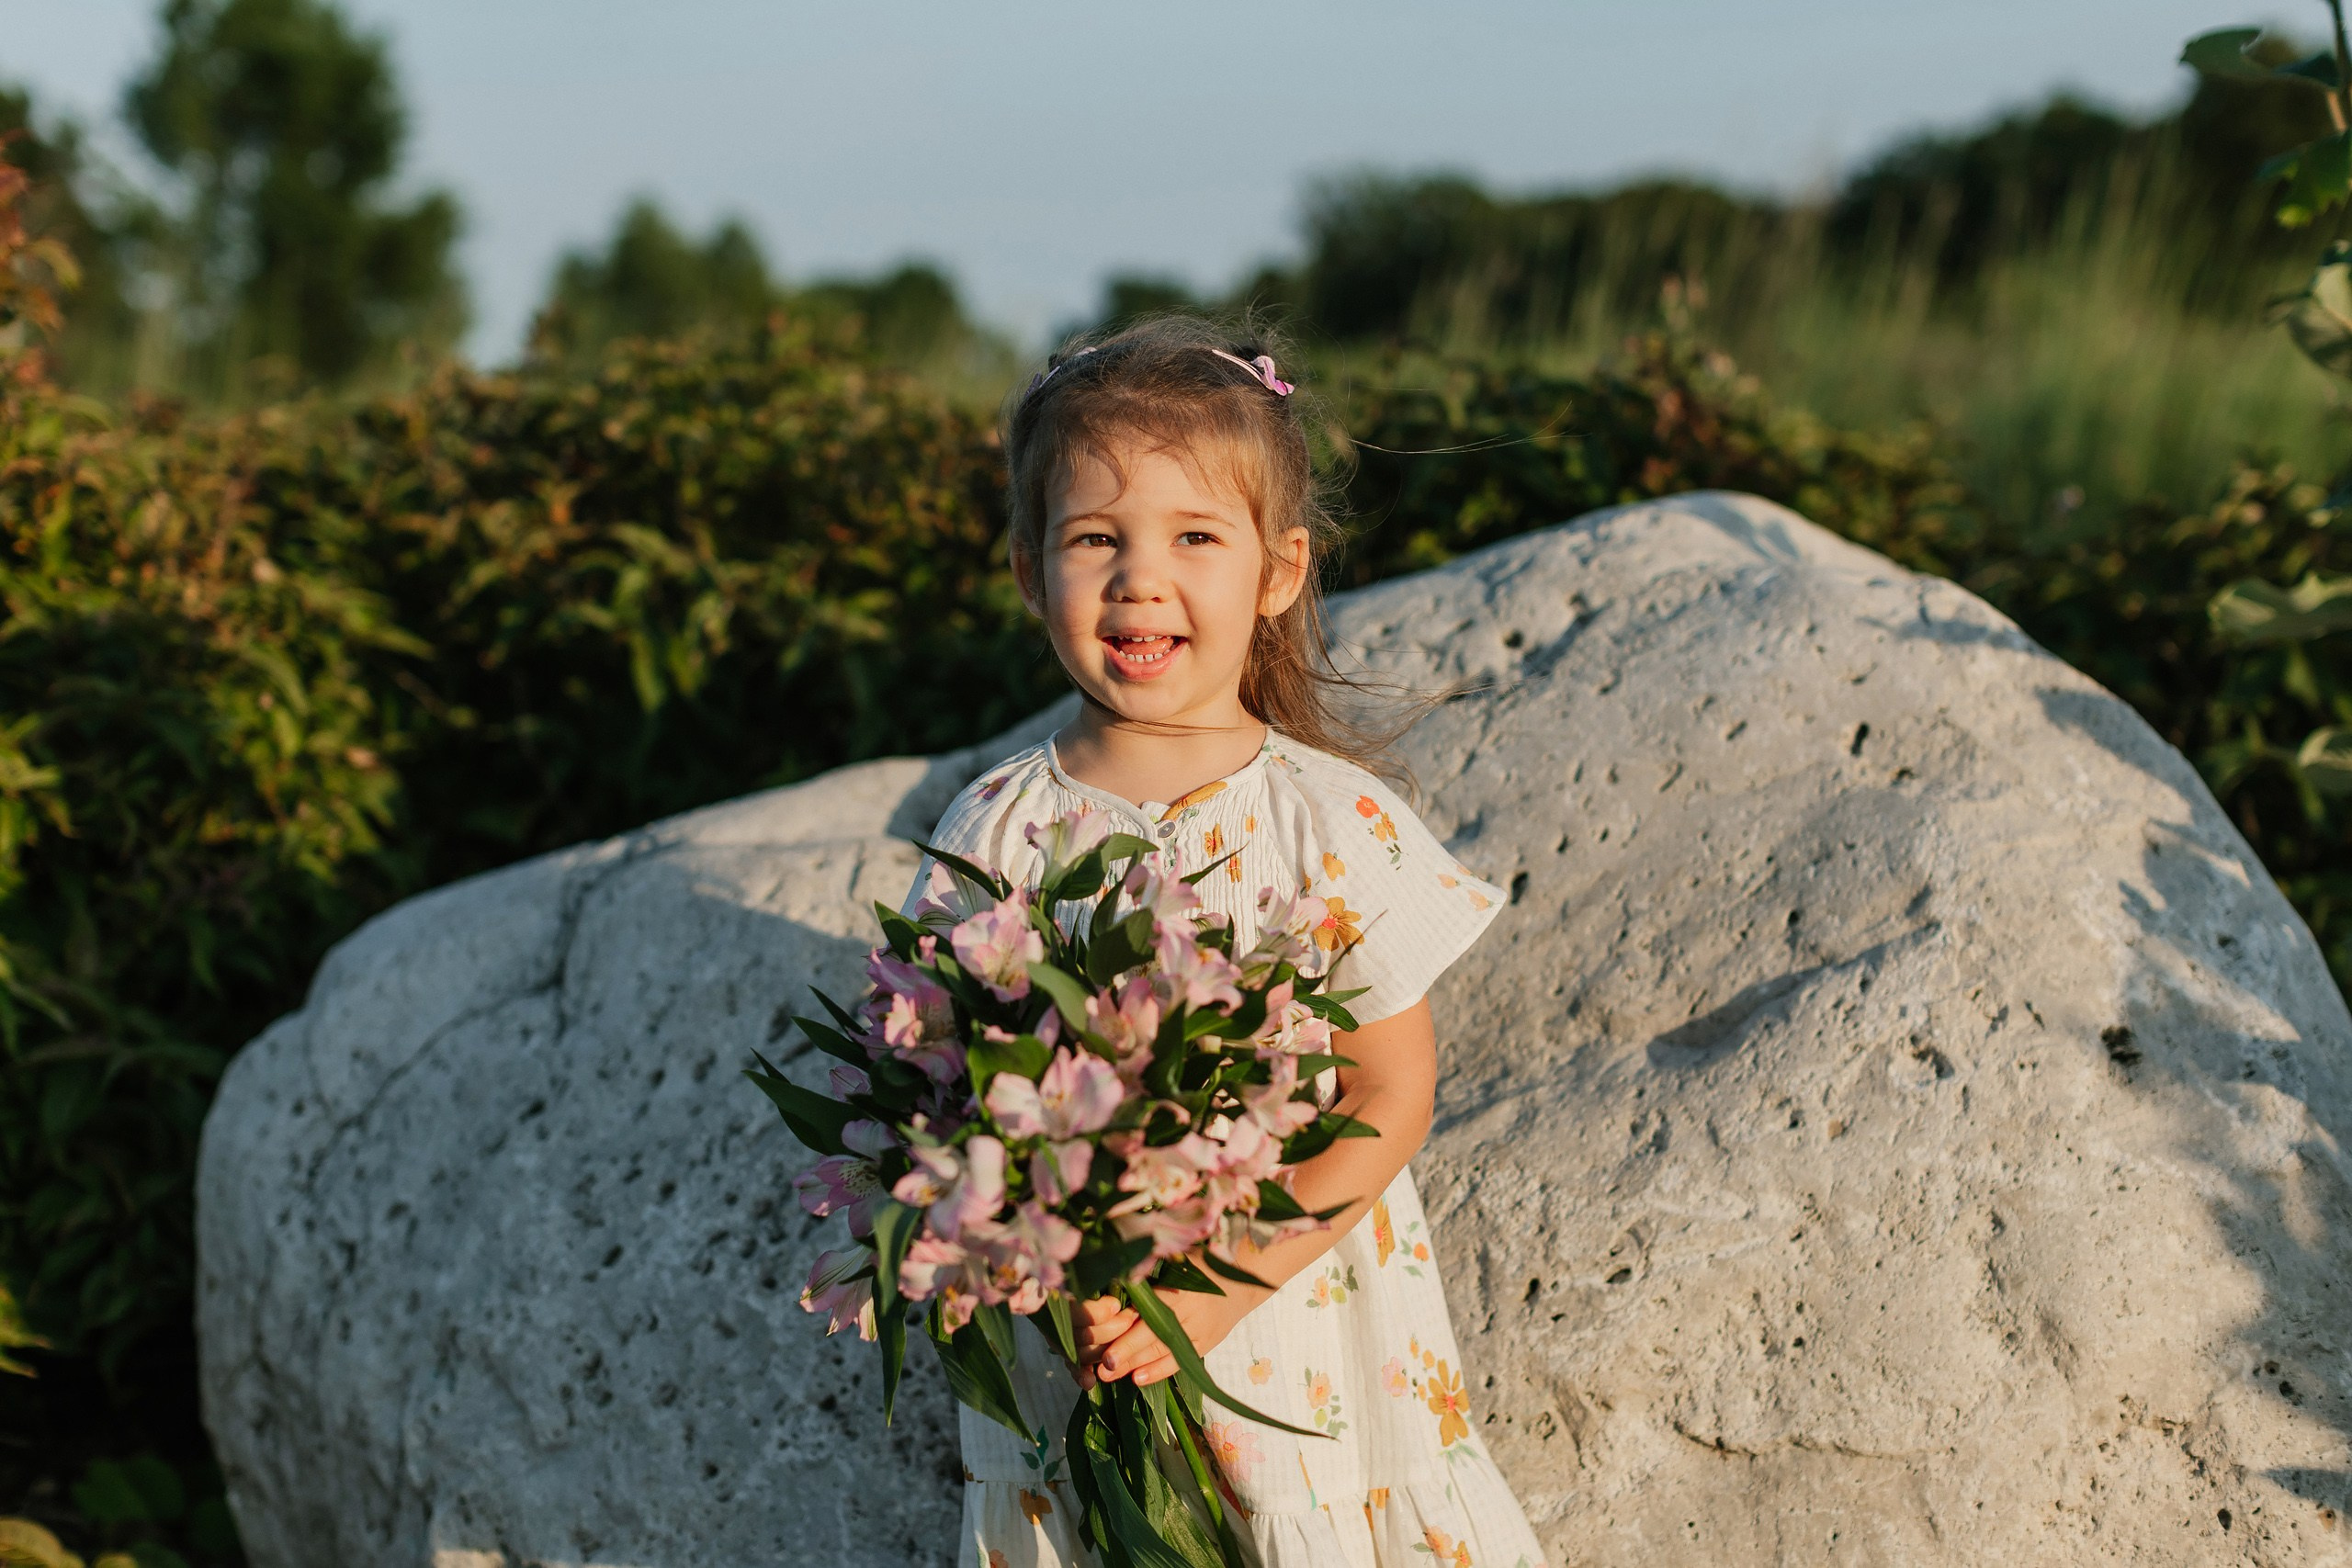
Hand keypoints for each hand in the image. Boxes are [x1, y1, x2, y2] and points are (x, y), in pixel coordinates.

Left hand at [1074, 1279, 1264, 1388]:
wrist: (1240, 1285)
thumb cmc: (1201, 1267)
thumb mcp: (1179, 1261)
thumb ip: (1153, 1270)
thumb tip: (1118, 1275)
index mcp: (1181, 1289)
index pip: (1149, 1309)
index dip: (1126, 1323)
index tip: (1104, 1334)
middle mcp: (1190, 1313)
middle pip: (1153, 1334)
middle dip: (1126, 1350)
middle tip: (1102, 1364)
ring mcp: (1198, 1332)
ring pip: (1163, 1350)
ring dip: (1135, 1364)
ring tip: (1110, 1374)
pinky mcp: (1204, 1346)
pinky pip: (1179, 1361)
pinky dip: (1159, 1371)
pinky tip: (1138, 1379)